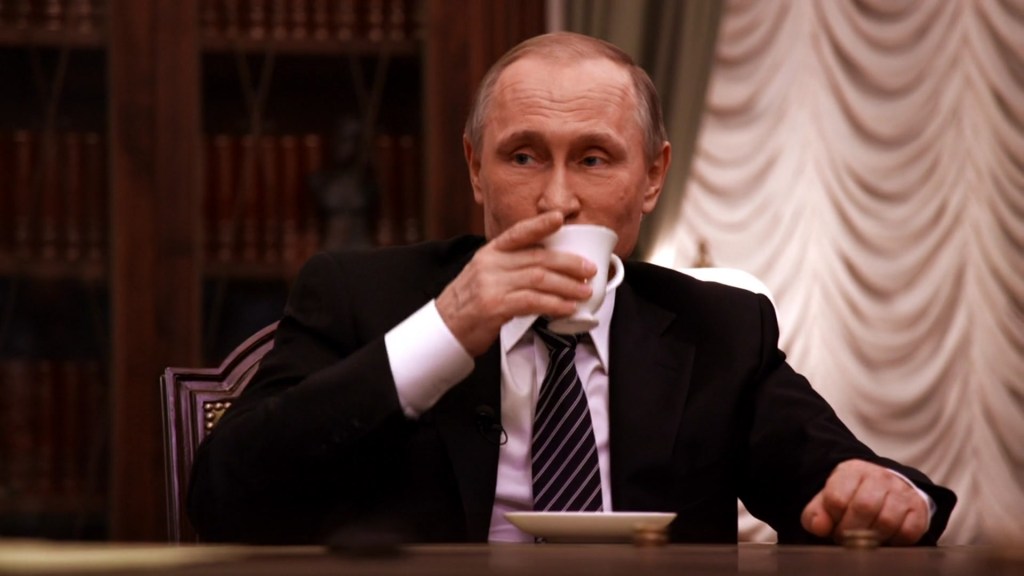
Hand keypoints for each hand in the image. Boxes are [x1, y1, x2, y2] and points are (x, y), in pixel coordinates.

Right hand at [436, 212, 596, 356]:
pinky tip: (567, 308)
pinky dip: (555, 304)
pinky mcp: (495, 306)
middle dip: (568, 263)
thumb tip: (547, 267)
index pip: (518, 233)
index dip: (540, 224)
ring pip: (539, 278)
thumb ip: (510, 267)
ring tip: (585, 291)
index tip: (560, 218)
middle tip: (589, 270)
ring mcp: (492, 284)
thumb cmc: (469, 303)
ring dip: (567, 285)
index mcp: (490, 253)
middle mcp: (490, 264)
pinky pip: (532, 301)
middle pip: (537, 257)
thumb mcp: (484, 275)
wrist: (444, 329)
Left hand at [801, 459, 928, 545]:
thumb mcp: (828, 501)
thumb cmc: (852, 498)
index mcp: (852, 471)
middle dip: (852, 530)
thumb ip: (816, 514)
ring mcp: (901, 490)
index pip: (837, 498)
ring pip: (886, 521)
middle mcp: (879, 477)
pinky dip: (895, 541)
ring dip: (873, 537)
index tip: (834, 524)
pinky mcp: (918, 507)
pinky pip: (908, 531)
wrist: (885, 491)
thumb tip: (820, 527)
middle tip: (849, 537)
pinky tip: (887, 537)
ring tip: (867, 537)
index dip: (833, 518)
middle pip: (864, 508)